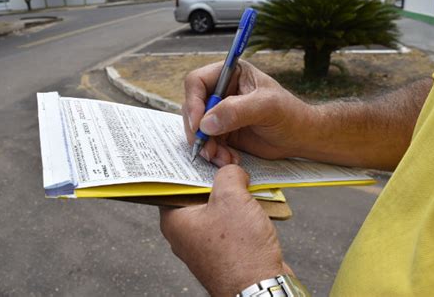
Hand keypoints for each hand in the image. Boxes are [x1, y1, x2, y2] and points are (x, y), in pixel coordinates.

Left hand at [160, 165, 291, 295]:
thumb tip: (231, 170)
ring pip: (215, 205)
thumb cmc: (239, 251)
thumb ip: (228, 174)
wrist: (261, 287)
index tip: (200, 151)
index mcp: (174, 220)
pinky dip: (240, 209)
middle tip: (225, 161)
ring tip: (243, 178)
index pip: (172, 182)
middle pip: (196, 191)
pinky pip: (229, 220)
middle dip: (213, 177)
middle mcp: (185, 231)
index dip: (188, 164)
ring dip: (231, 192)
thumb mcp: (231, 198)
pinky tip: (254, 198)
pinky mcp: (224, 248)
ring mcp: (204, 241)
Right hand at [182, 60, 315, 166]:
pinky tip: (230, 160)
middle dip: (197, 131)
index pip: (197, 82)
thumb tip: (206, 122)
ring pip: (198, 129)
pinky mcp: (223, 132)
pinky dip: (215, 154)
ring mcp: (220, 113)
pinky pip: (208, 143)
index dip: (193, 102)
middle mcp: (221, 91)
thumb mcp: (266, 107)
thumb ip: (236, 111)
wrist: (301, 138)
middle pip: (192, 108)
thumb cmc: (290, 115)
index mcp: (230, 74)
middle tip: (206, 149)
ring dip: (206, 146)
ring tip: (223, 158)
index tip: (198, 125)